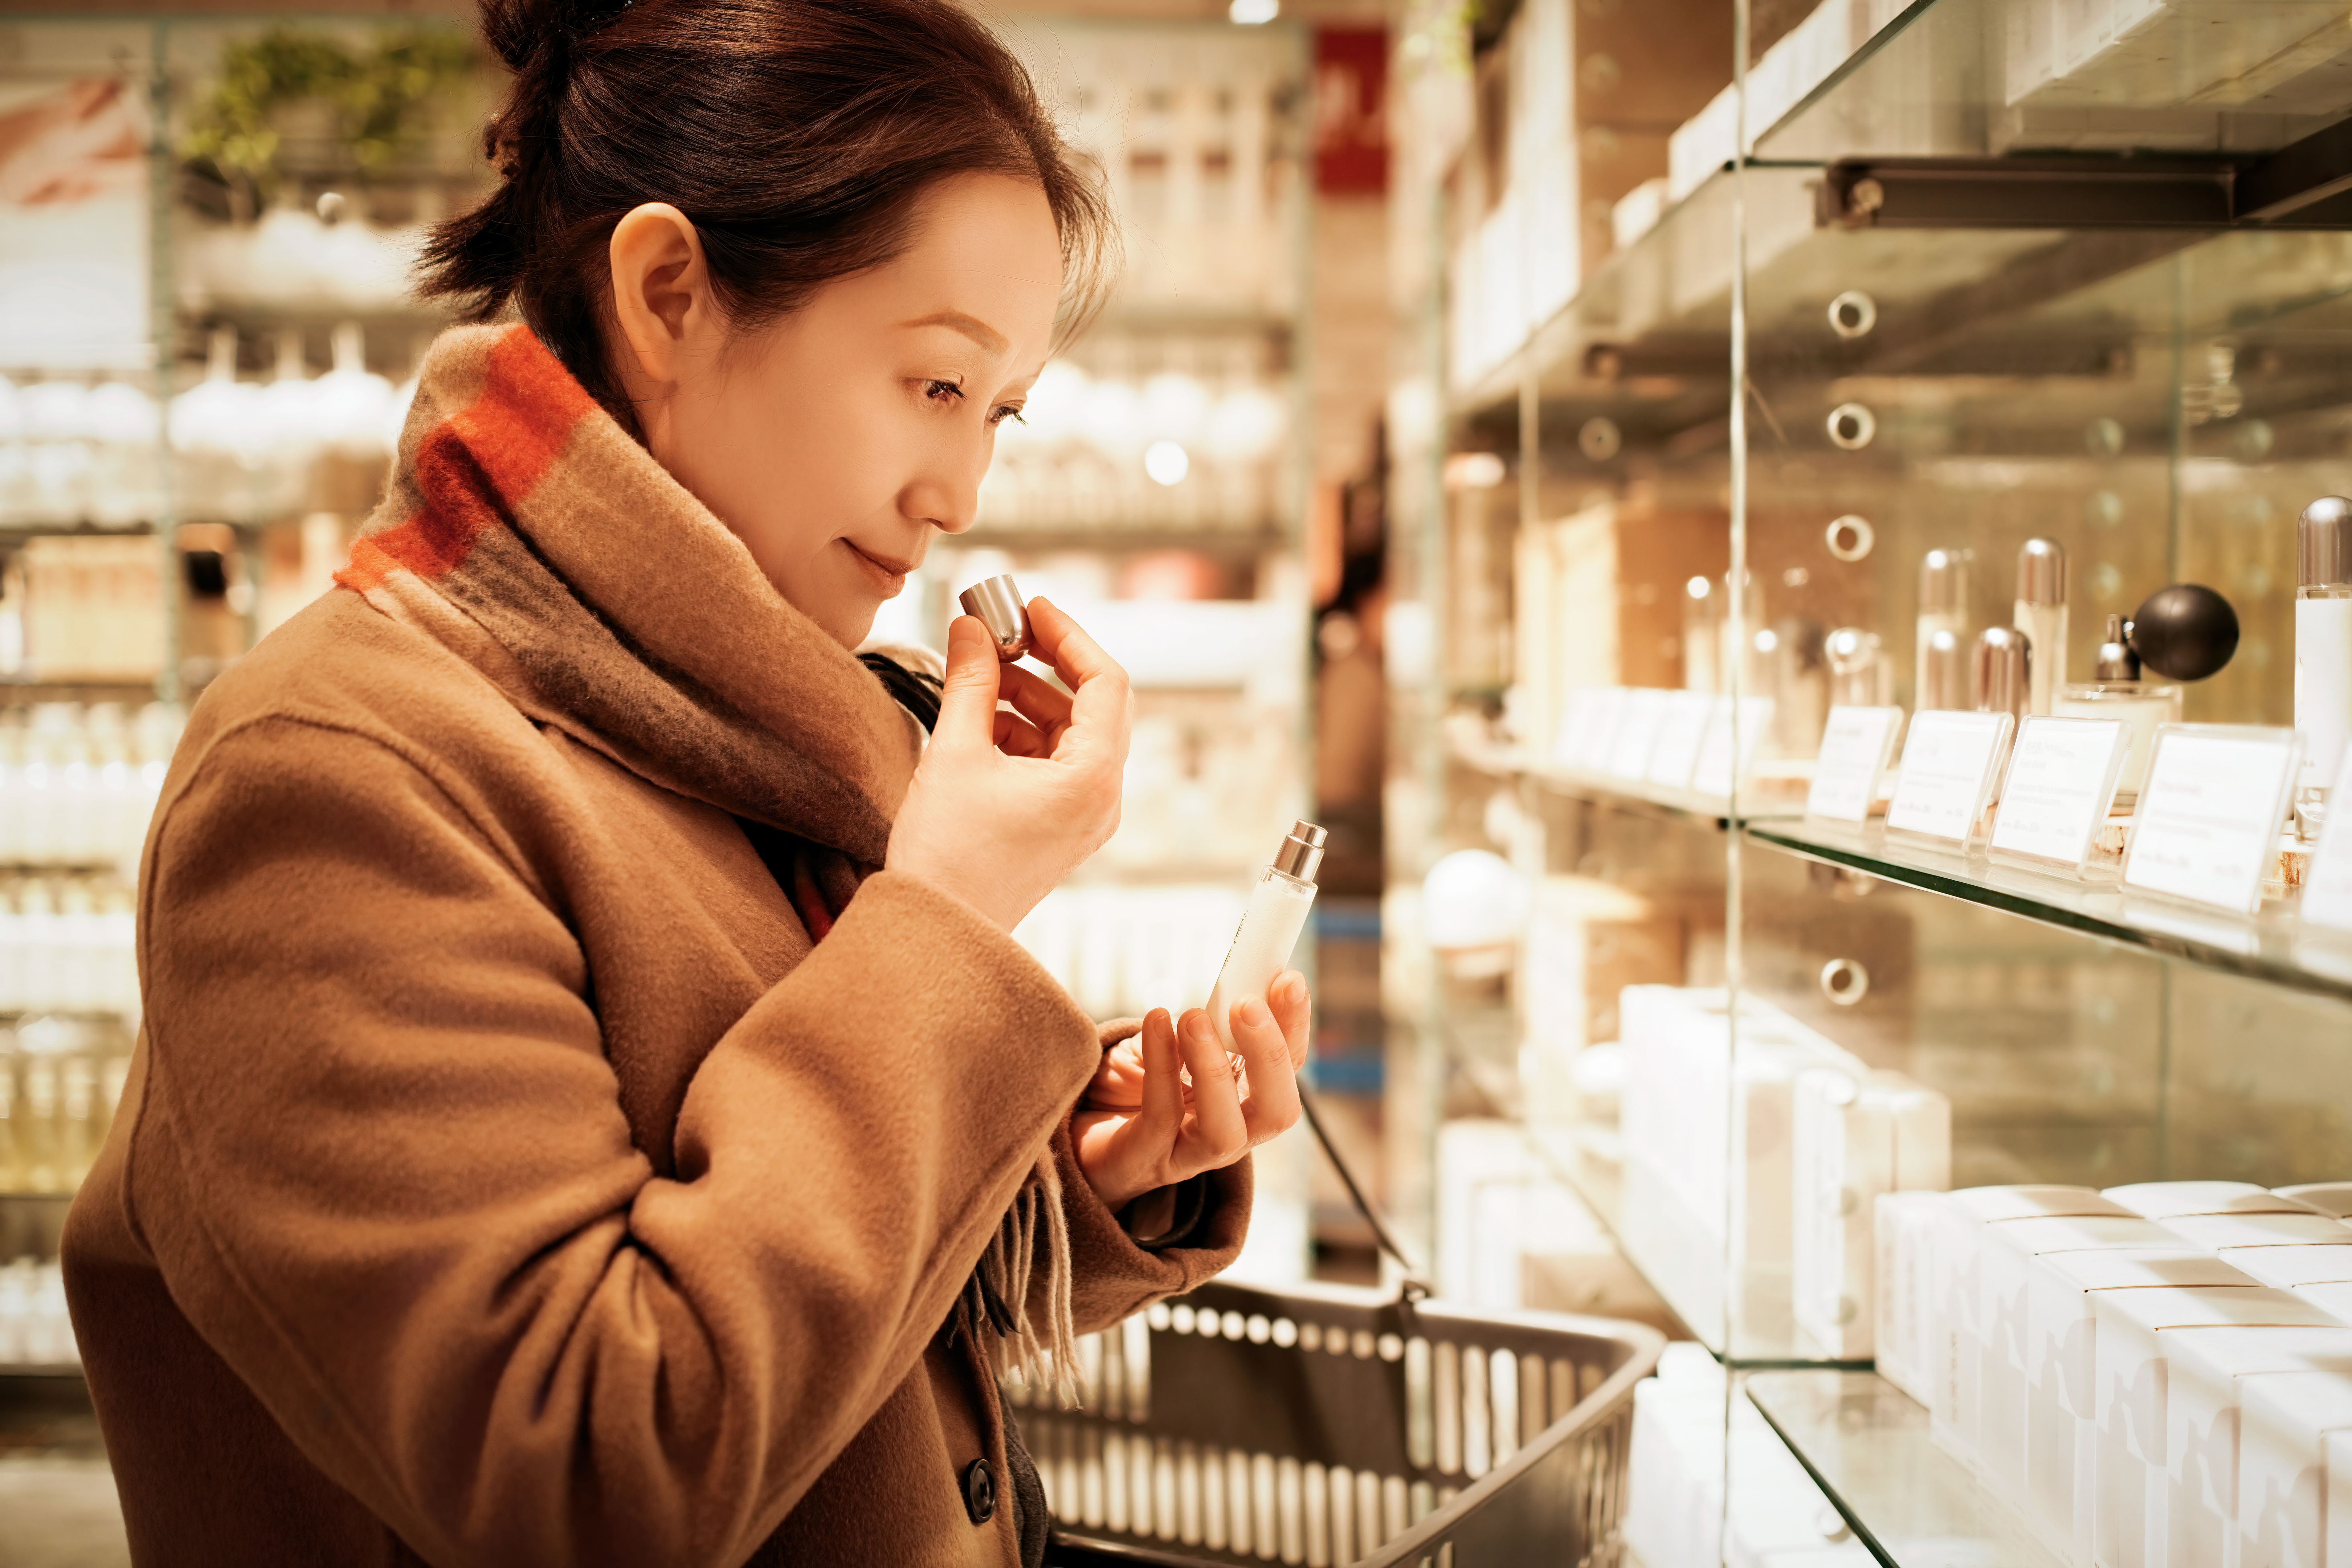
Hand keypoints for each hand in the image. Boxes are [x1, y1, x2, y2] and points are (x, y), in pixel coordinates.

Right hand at [885, 597, 1130, 930]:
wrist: (935, 932)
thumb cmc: (948, 856)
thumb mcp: (955, 751)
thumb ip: (970, 680)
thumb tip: (971, 626)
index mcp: (1094, 778)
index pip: (1105, 681)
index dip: (1068, 634)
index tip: (1029, 607)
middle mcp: (1102, 799)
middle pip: (1091, 705)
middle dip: (1043, 664)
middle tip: (997, 633)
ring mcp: (1083, 816)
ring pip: (1068, 732)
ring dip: (1026, 697)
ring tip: (977, 675)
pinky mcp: (1058, 827)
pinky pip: (1052, 762)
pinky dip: (1020, 733)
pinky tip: (977, 720)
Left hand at [1074, 972, 1310, 1212]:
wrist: (1082, 1133)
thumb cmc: (1137, 1085)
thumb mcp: (1178, 1045)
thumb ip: (1207, 1022)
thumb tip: (1234, 981)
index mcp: (1247, 1101)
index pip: (1288, 1068)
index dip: (1293, 1025)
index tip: (1288, 980)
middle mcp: (1232, 1134)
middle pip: (1277, 1111)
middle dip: (1269, 1056)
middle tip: (1247, 1004)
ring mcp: (1191, 1154)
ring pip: (1224, 1131)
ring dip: (1214, 1069)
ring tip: (1193, 1018)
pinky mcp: (1147, 1159)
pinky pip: (1161, 1116)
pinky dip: (1161, 1066)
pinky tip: (1155, 1022)